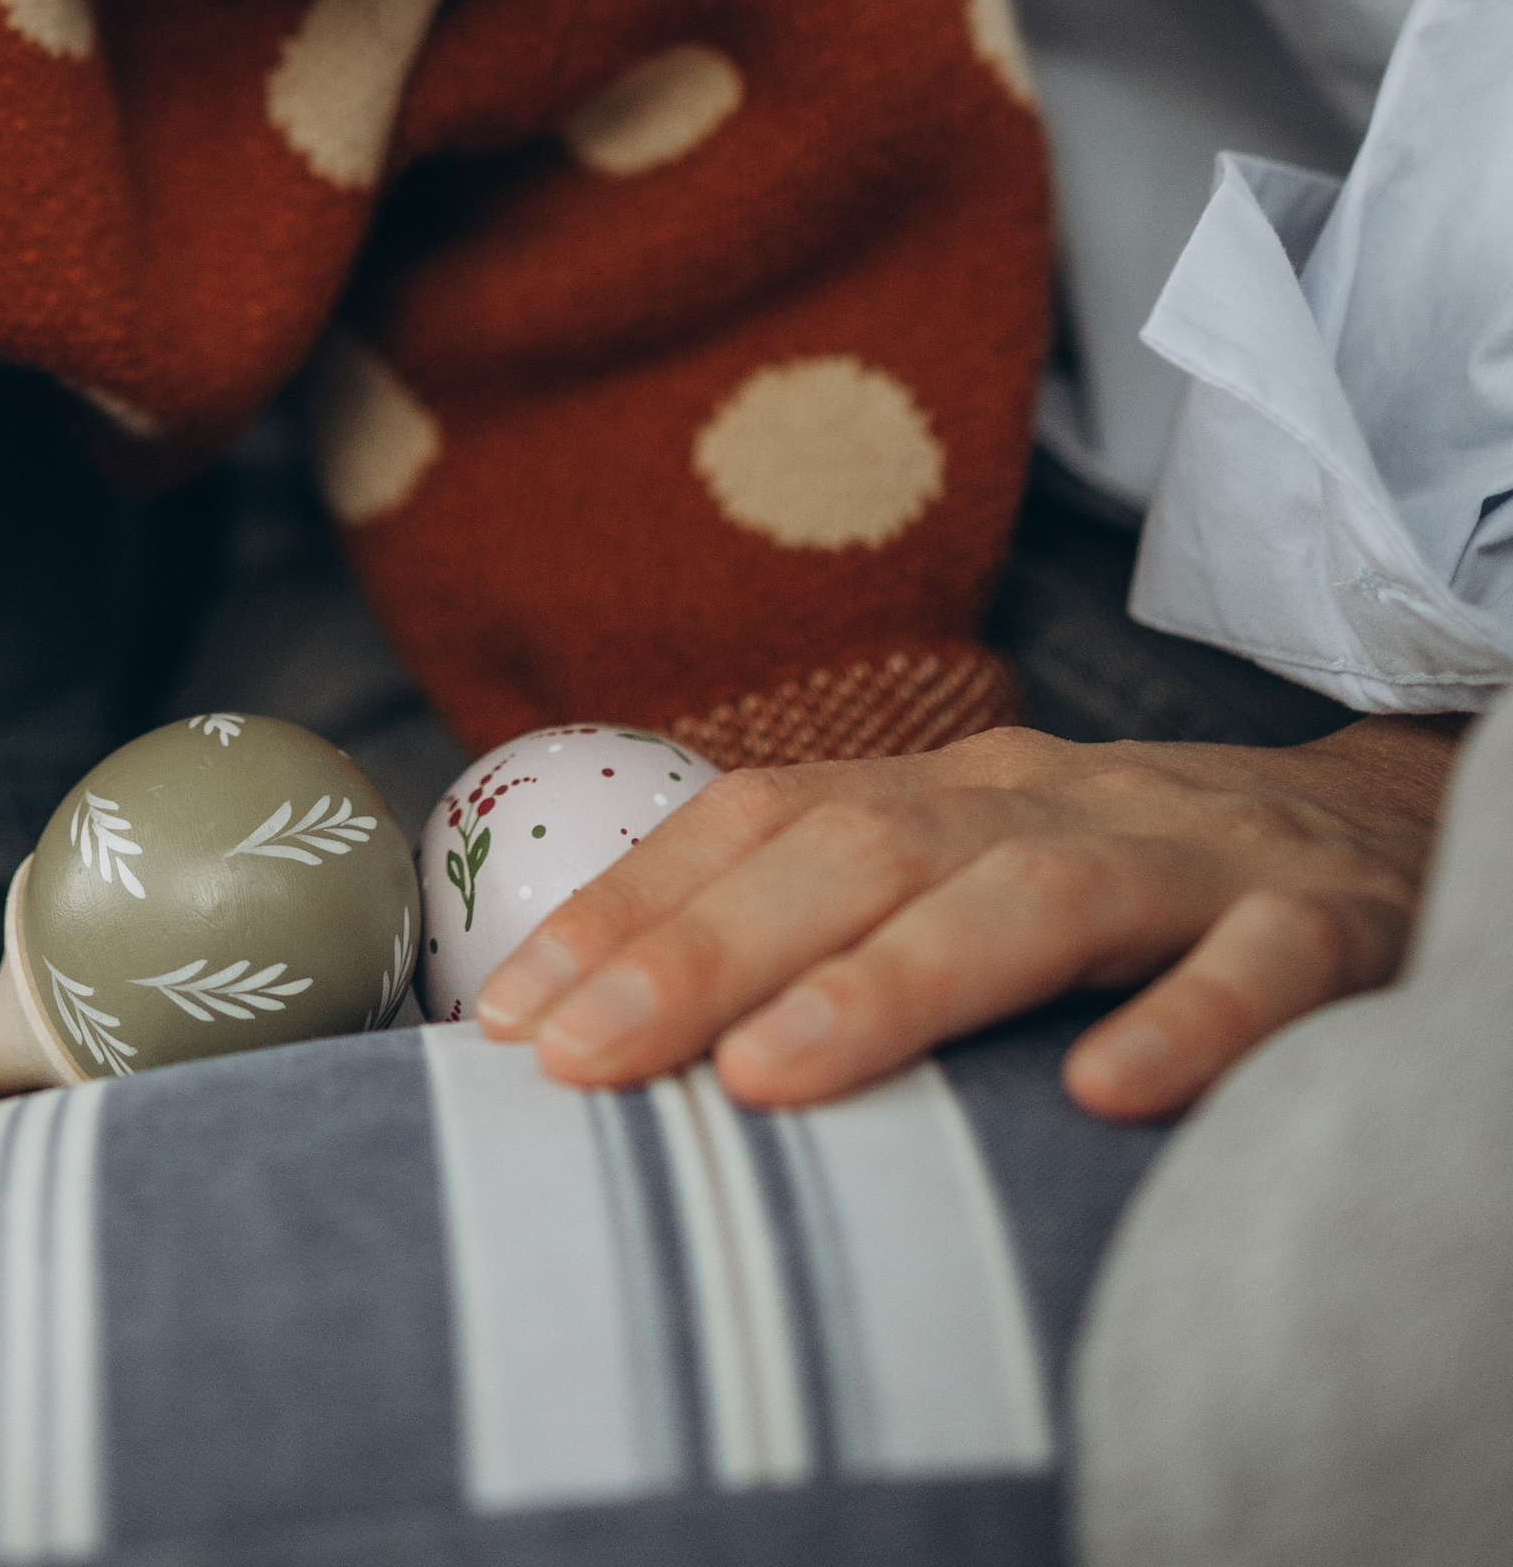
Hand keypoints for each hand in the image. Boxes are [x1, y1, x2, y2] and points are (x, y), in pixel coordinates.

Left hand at [476, 718, 1462, 1121]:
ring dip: (891, 983)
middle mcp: (1043, 802)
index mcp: (949, 793)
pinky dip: (1183, 1025)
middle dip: (703, 952)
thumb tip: (621, 1021)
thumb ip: (837, 920)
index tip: (512, 1018)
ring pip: (1031, 897)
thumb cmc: (1130, 882)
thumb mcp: (977, 871)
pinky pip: (1254, 968)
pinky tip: (1102, 1097)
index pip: (761, 824)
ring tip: (770, 1079)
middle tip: (582, 1060)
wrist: (1376, 829)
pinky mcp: (1321, 923)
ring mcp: (1182, 857)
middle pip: (860, 851)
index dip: (633, 908)